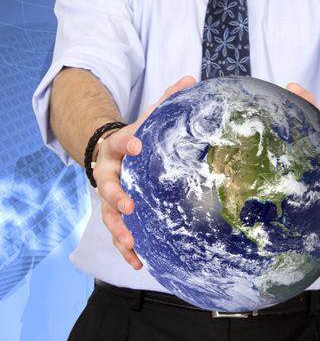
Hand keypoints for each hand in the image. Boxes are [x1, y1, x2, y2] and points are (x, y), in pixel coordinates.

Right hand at [93, 75, 196, 268]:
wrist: (109, 151)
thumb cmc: (136, 136)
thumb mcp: (148, 118)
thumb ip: (167, 100)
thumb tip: (193, 78)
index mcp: (117, 147)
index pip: (119, 142)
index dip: (127, 143)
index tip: (138, 143)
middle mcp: (108, 173)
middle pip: (106, 186)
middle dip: (116, 197)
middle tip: (129, 205)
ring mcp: (109, 197)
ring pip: (109, 216)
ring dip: (119, 230)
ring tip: (131, 242)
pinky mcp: (115, 214)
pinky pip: (118, 233)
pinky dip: (126, 249)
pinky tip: (139, 262)